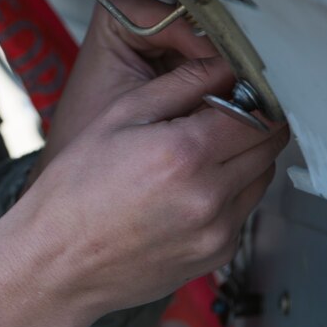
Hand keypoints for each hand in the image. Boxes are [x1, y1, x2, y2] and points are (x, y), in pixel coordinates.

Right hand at [0, 0, 287, 326]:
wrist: (56, 260)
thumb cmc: (76, 188)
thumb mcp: (119, 117)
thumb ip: (180, 84)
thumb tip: (224, 66)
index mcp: (185, 153)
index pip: (260, 114)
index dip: (251, 97)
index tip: (234, 92)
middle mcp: (209, 195)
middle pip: (270, 146)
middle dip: (251, 125)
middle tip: (213, 120)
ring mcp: (217, 231)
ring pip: (261, 178)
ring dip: (243, 160)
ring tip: (194, 158)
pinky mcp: (217, 255)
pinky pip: (242, 212)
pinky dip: (227, 195)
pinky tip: (185, 192)